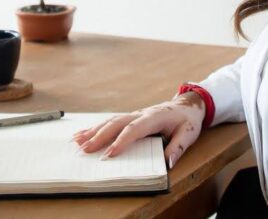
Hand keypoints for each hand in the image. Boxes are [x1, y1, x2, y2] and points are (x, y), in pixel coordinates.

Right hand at [71, 93, 205, 168]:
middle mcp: (141, 114)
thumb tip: (169, 163)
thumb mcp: (189, 134)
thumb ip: (179, 147)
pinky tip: (83, 133)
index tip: (110, 153)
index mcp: (155, 117)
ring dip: (94, 131)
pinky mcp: (131, 117)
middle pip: (117, 123)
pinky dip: (96, 127)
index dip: (122, 141)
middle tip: (86, 149)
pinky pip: (111, 121)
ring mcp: (135, 114)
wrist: (187, 105)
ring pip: (111, 121)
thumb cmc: (188, 120)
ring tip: (78, 141)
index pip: (135, 129)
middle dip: (100, 136)